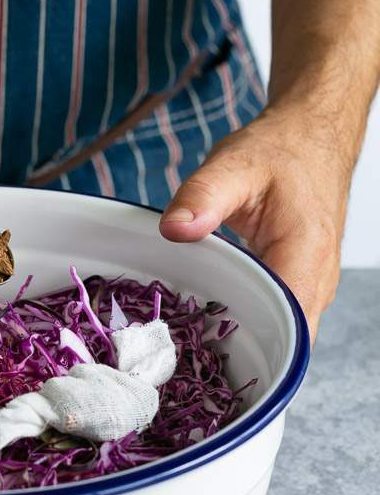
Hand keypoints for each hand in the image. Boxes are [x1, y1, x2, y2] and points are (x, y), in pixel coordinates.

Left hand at [159, 103, 352, 341]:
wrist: (314, 133)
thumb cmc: (283, 148)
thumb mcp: (234, 165)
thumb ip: (201, 197)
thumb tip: (174, 229)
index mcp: (306, 255)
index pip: (287, 328)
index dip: (250, 350)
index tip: (205, 359)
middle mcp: (319, 279)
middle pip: (286, 343)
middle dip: (241, 355)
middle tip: (190, 362)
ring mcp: (315, 284)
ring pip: (286, 334)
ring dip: (247, 341)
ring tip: (198, 347)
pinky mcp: (303, 281)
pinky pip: (281, 317)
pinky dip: (252, 322)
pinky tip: (216, 322)